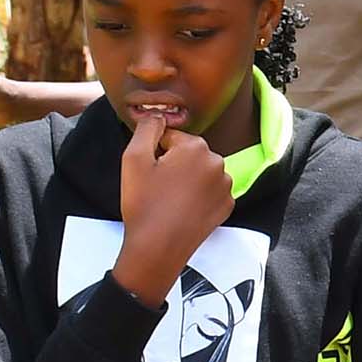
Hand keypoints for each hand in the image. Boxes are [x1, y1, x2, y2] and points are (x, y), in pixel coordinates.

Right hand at [113, 112, 234, 303]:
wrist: (159, 246)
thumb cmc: (144, 202)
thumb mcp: (134, 157)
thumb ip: (147, 128)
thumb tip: (157, 115)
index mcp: (197, 148)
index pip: (170, 136)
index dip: (155, 151)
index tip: (149, 170)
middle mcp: (218, 163)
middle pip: (188, 153)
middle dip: (172, 163)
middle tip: (157, 185)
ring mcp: (226, 186)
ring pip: (199, 171)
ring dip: (185, 178)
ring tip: (169, 197)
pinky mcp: (227, 206)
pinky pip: (209, 190)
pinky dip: (197, 195)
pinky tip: (182, 207)